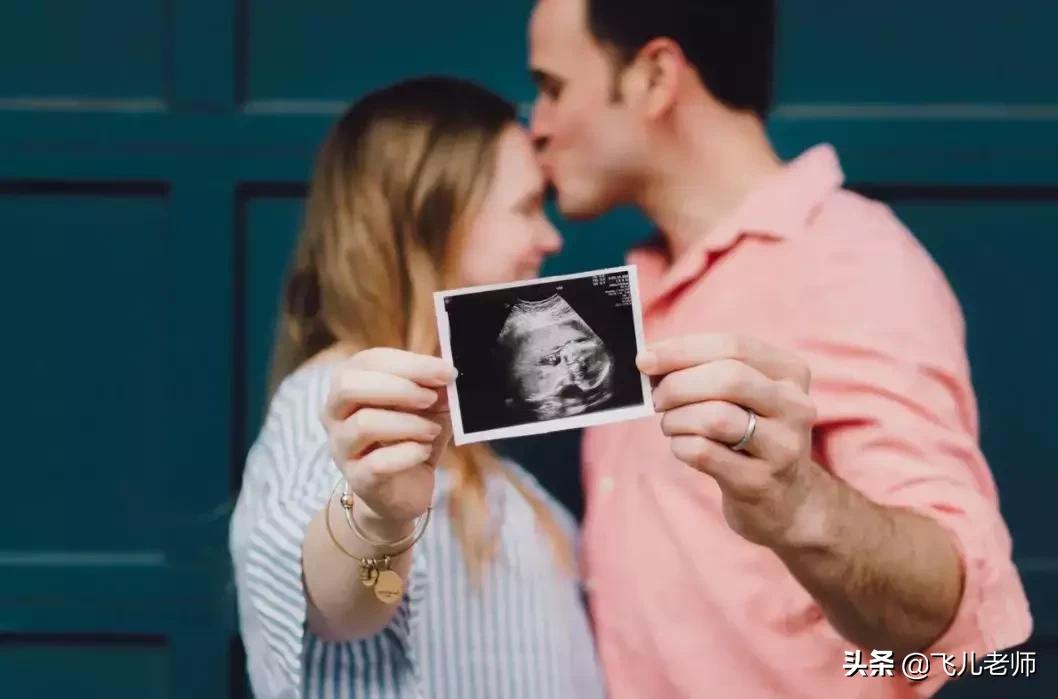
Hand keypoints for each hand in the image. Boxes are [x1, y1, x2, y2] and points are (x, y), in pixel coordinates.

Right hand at [322, 348, 455, 534]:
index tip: (446, 371)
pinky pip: (377, 463)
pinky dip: (408, 454)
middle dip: (398, 387)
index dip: (410, 363)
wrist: (404, 489)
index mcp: (349, 384)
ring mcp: (341, 447)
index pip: (369, 361)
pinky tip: (423, 451)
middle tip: (431, 398)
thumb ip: (435, 387)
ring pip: (364, 424)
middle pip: (349, 386)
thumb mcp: (429, 406)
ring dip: (407, 423)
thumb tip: (447, 372)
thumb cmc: (411, 437)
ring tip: (432, 430)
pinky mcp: (357, 478)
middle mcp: (335, 413)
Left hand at [638, 334, 820, 547]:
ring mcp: (782, 447)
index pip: (733, 346)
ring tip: (671, 424)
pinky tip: (682, 447)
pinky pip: (704, 453)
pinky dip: (680, 446)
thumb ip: (706, 369)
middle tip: (657, 399)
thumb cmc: (751, 434)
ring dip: (677, 418)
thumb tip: (650, 359)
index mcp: (790, 372)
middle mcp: (795, 406)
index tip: (645, 359)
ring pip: (715, 417)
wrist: (786, 500)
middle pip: (727, 379)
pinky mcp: (760, 481)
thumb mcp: (745, 396)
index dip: (682, 350)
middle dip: (678, 385)